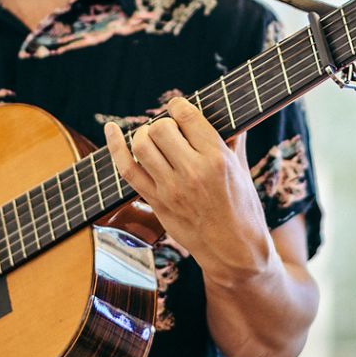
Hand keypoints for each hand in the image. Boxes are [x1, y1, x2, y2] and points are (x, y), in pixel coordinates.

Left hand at [103, 97, 273, 285]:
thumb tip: (228, 113)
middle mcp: (192, 172)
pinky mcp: (156, 202)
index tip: (179, 107)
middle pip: (160, 129)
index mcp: (218, 159)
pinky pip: (127, 170)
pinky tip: (111, 130)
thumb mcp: (242, 170)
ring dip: (144, 134)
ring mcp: (171, 189)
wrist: (234, 251)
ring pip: (142, 145)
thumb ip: (233, 140)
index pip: (187, 116)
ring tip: (153, 139)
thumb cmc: (243, 209)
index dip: (178, 105)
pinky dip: (115, 148)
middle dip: (163, 123)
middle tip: (171, 132)